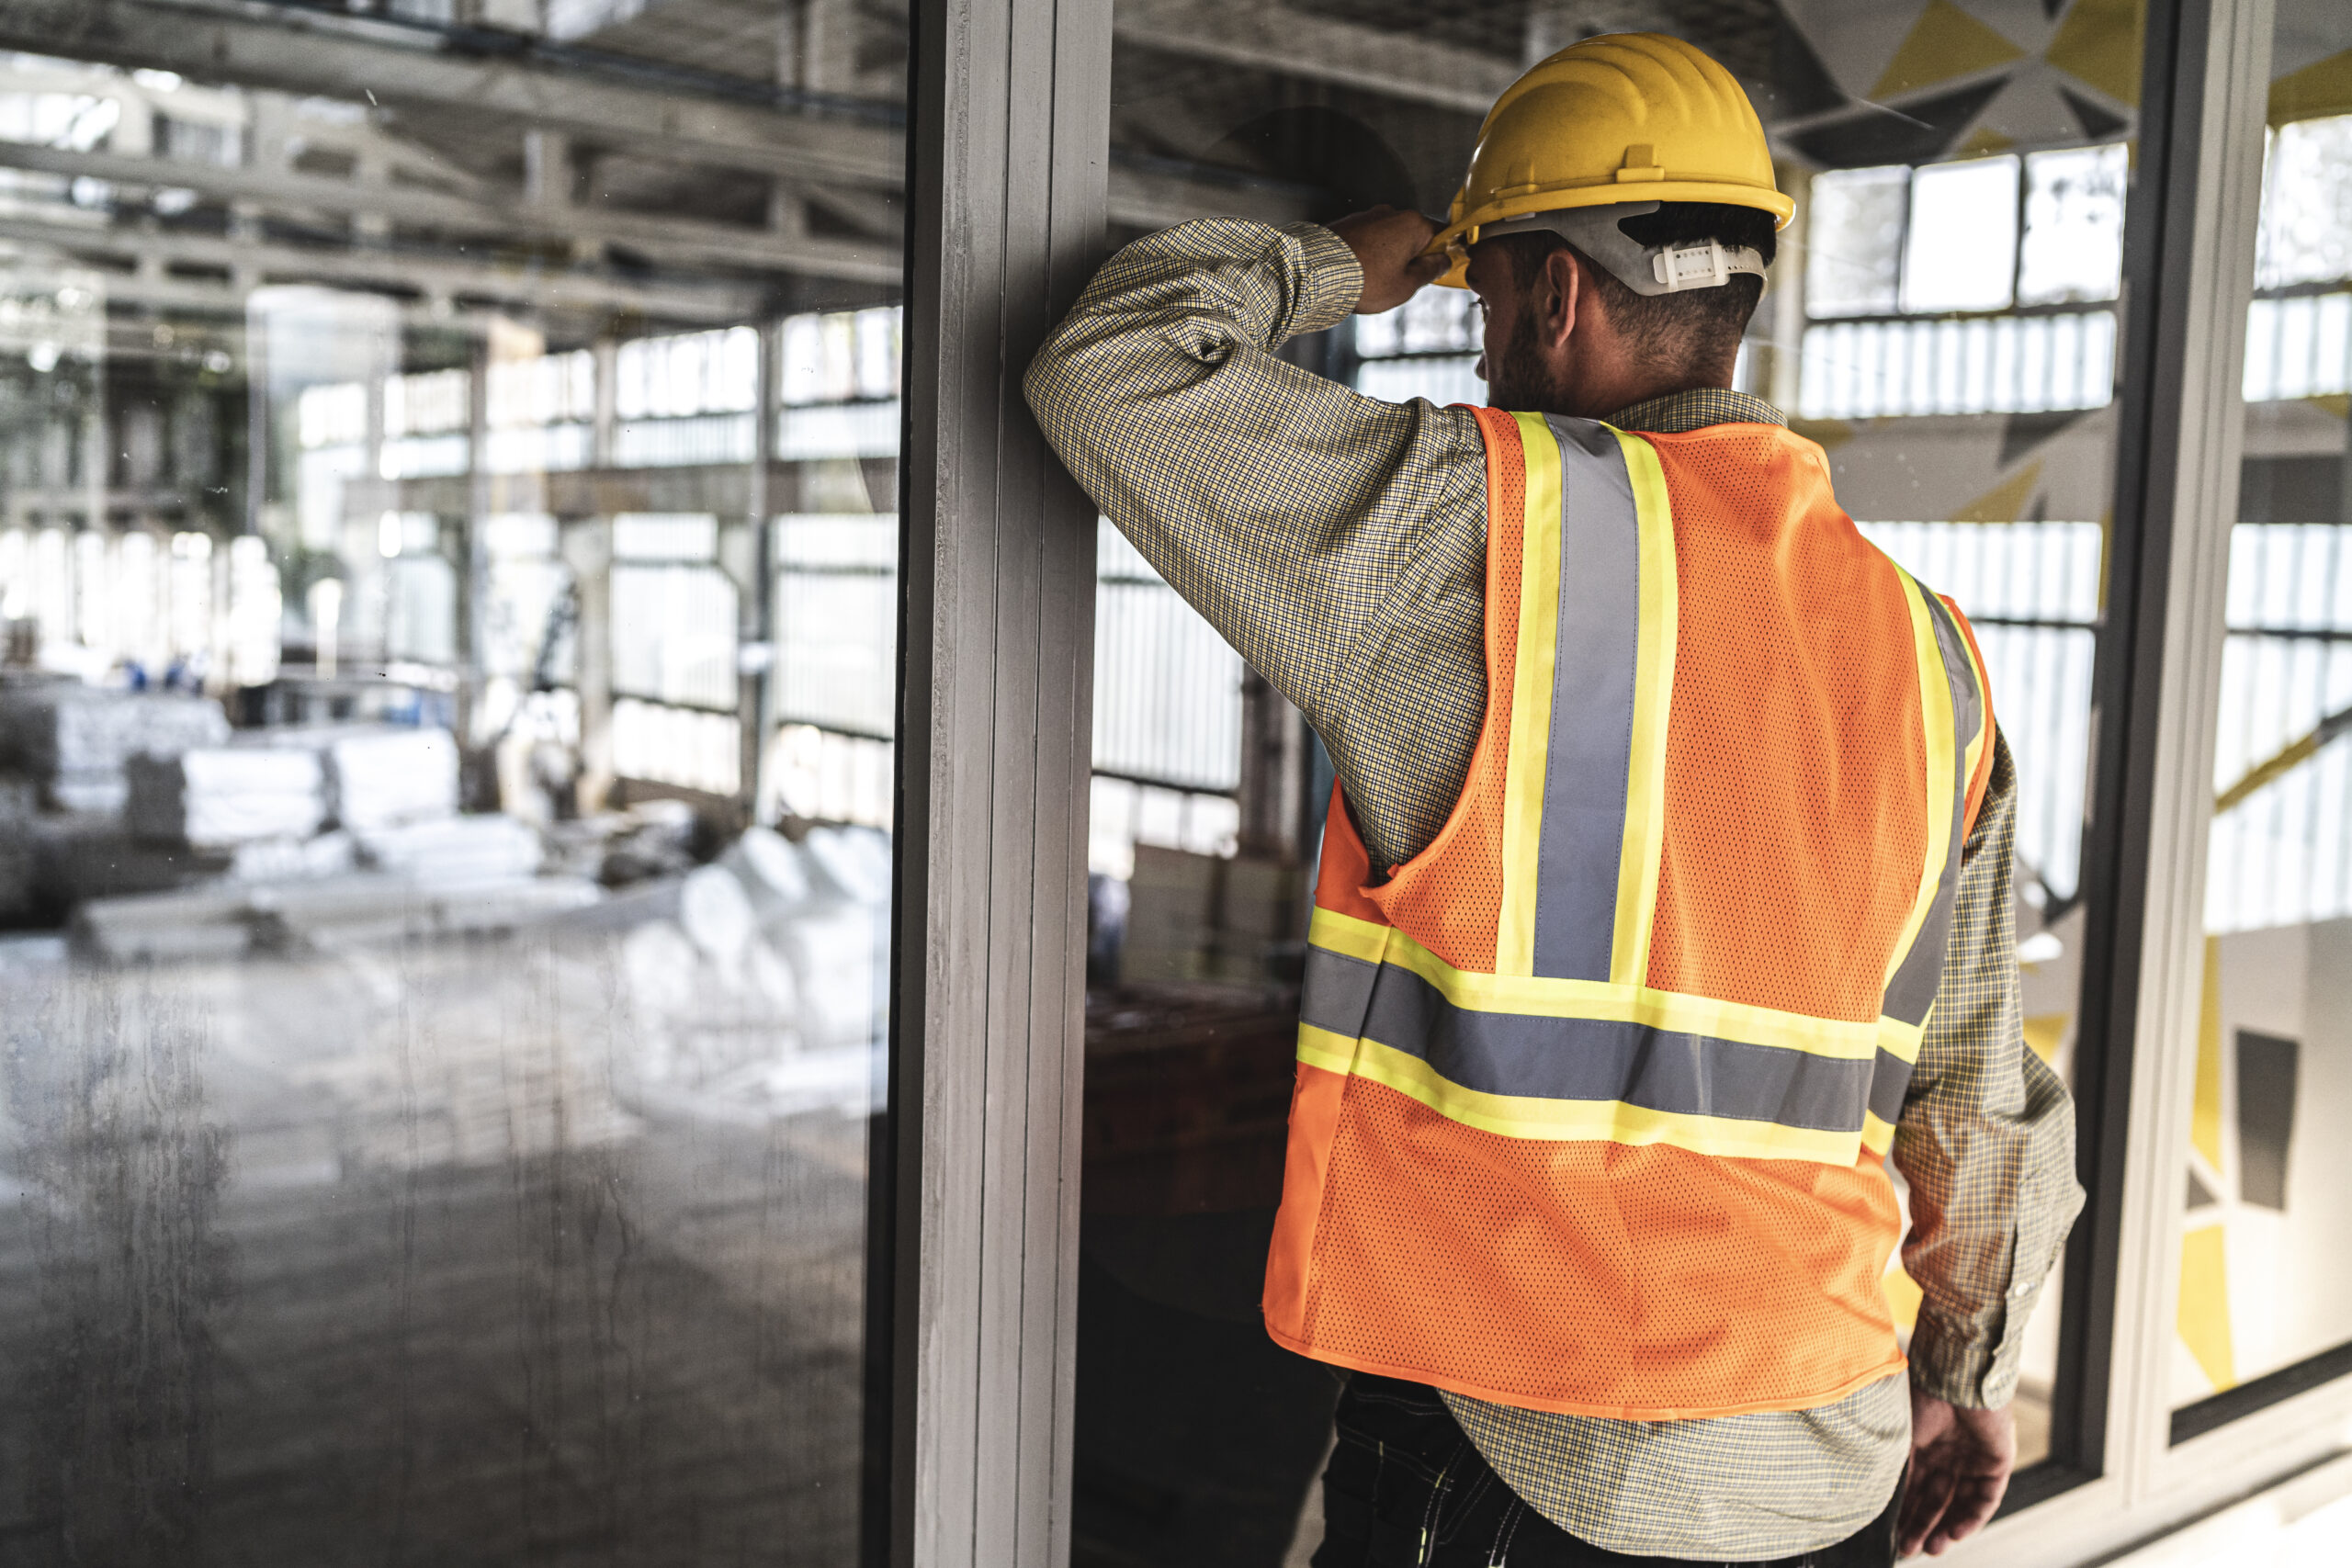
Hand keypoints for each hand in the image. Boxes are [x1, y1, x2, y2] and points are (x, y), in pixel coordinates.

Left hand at [1329, 206, 1445, 314]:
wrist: (1316, 272)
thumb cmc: (1364, 280)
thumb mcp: (1406, 285)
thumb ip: (1429, 271)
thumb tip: (1443, 262)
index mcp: (1413, 224)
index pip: (1441, 234)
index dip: (1441, 253)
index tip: (1437, 270)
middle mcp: (1391, 213)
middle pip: (1414, 235)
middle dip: (1412, 257)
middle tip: (1402, 282)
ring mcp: (1367, 215)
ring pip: (1389, 237)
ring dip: (1388, 255)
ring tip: (1374, 280)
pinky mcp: (1348, 223)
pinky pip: (1368, 238)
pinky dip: (1369, 253)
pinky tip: (1359, 272)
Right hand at [1899, 1391, 2015, 1556]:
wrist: (1955, 1377)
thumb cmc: (1920, 1397)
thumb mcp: (1898, 1439)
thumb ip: (1893, 1469)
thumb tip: (1873, 1500)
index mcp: (1920, 1442)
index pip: (1912, 1485)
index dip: (1902, 1510)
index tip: (1890, 1534)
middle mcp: (1946, 1452)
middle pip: (1934, 1498)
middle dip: (1921, 1525)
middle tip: (1907, 1549)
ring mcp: (1971, 1457)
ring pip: (1959, 1502)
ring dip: (1945, 1527)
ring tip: (1931, 1549)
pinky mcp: (1996, 1462)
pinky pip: (1985, 1498)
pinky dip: (1971, 1518)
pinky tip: (1956, 1533)